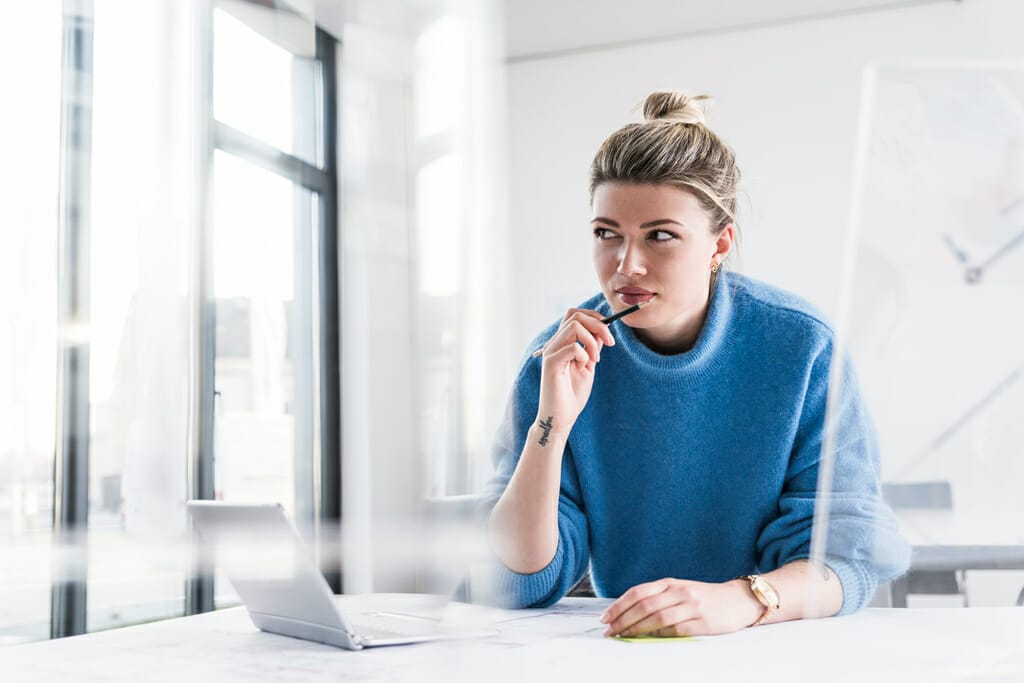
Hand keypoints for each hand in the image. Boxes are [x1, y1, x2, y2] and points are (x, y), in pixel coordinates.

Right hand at [535, 308, 615, 431]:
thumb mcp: (588, 366)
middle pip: (575, 315)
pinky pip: (573, 347)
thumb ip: (592, 348)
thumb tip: (602, 331)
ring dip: (592, 340)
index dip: (594, 317)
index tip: (608, 333)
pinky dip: (585, 355)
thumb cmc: (572, 395)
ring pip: (574, 326)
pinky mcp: (551, 364)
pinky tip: (584, 368)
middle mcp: (554, 344)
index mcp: (562, 343)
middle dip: (598, 325)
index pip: (574, 314)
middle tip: (610, 342)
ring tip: (595, 359)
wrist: (561, 418)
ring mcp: (551, 353)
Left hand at [600, 578, 762, 637]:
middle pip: (644, 606)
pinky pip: (676, 630)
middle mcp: (679, 592)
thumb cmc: (704, 598)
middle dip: (622, 620)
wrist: (739, 600)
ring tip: (623, 637)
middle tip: (609, 631)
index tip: (606, 618)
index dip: (619, 605)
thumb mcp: (679, 591)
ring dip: (636, 629)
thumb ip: (658, 600)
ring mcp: (691, 606)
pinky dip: (660, 635)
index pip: (638, 593)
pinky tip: (649, 640)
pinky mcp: (703, 622)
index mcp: (670, 583)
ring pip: (657, 618)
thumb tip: (629, 617)